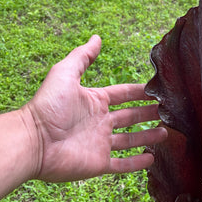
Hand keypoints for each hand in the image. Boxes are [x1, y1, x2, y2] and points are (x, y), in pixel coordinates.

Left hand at [24, 35, 166, 181]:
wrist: (34, 141)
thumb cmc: (48, 106)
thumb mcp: (65, 73)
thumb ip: (82, 56)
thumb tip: (97, 37)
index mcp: (95, 101)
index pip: (123, 94)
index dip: (139, 92)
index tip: (156, 91)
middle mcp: (100, 122)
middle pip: (130, 117)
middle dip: (148, 113)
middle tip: (167, 112)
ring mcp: (100, 144)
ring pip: (130, 140)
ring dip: (148, 137)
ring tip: (166, 133)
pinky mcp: (98, 163)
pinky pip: (122, 165)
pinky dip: (137, 163)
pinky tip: (152, 159)